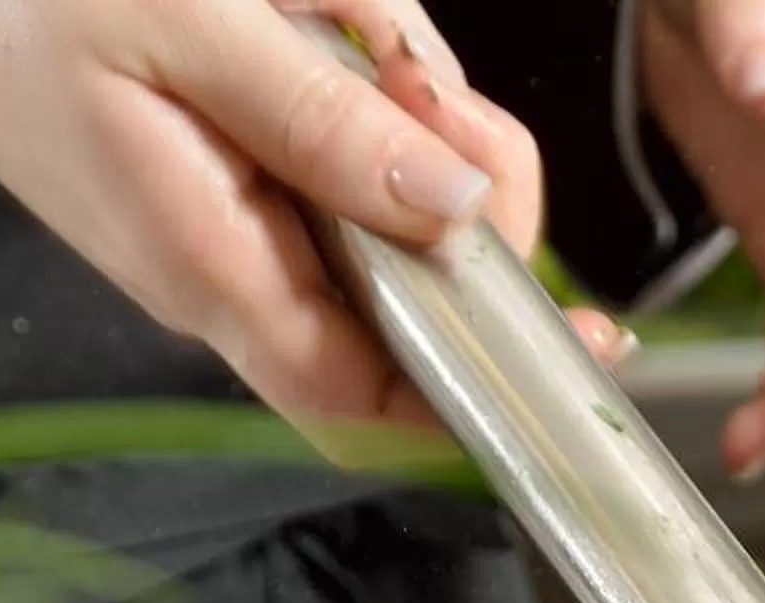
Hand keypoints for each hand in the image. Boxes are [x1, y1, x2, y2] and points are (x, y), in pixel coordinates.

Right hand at [0, 0, 634, 437]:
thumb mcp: (190, 25)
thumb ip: (325, 124)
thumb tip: (459, 215)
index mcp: (216, 273)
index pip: (374, 403)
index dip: (482, 401)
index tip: (574, 350)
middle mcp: (243, 286)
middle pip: (421, 306)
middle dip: (471, 199)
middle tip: (421, 81)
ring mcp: (253, 243)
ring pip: (409, 226)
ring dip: (426, 127)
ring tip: (358, 33)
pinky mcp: (259, 194)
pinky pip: (365, 173)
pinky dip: (385, 100)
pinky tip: (344, 38)